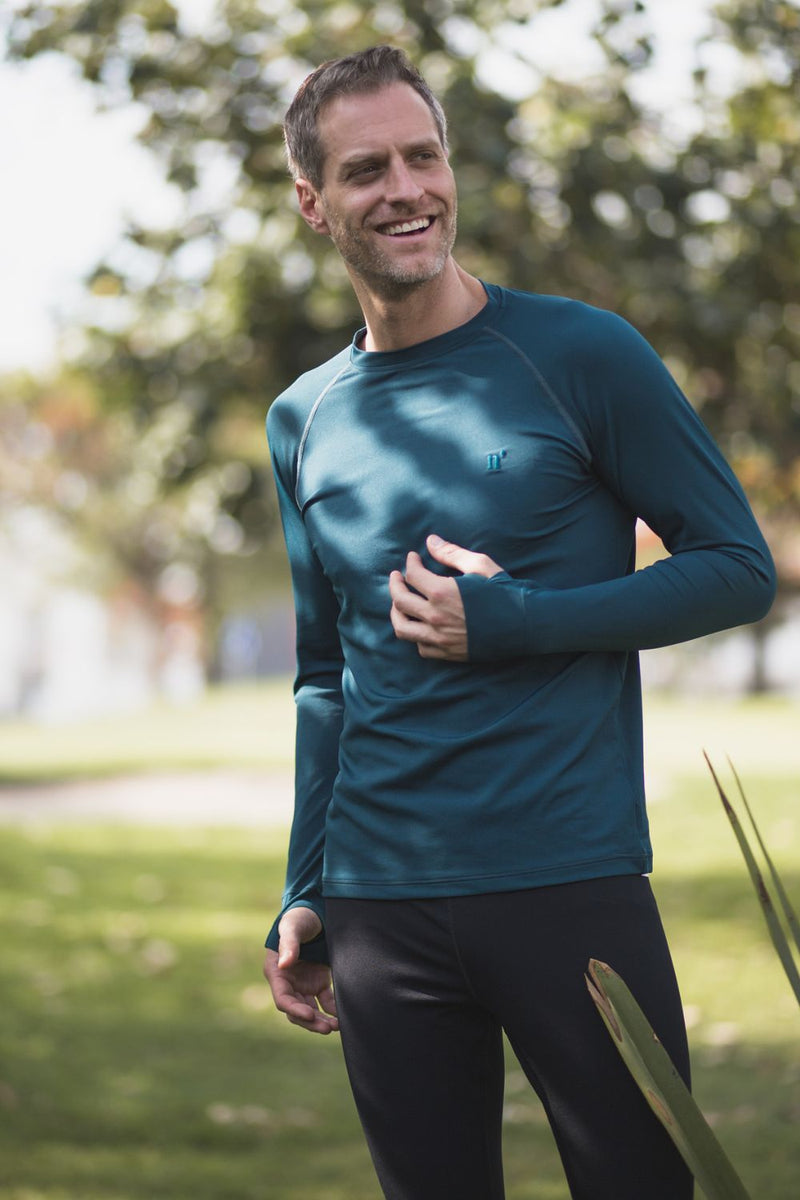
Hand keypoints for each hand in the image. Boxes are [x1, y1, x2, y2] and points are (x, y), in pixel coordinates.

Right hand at [263, 906, 338, 1034]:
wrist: (314, 912)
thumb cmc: (298, 918)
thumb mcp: (292, 927)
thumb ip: (289, 944)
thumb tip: (284, 964)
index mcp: (276, 973)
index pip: (283, 999)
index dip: (295, 1010)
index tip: (310, 1015)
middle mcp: (289, 983)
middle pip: (296, 1010)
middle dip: (311, 1021)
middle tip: (327, 1028)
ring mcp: (304, 985)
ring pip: (311, 1010)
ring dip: (321, 1020)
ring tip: (336, 1026)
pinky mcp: (319, 983)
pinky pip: (325, 1002)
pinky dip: (332, 1010)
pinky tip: (343, 1016)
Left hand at [389, 534, 502, 660]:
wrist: (526, 625)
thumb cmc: (505, 592)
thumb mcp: (480, 566)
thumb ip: (451, 553)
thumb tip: (430, 541)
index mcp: (443, 592)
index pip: (412, 575)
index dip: (410, 563)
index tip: (413, 558)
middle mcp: (436, 617)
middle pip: (399, 601)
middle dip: (395, 585)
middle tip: (397, 577)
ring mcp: (440, 638)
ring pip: (402, 628)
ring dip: (397, 613)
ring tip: (400, 603)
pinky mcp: (448, 653)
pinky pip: (420, 646)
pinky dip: (416, 635)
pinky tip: (421, 624)